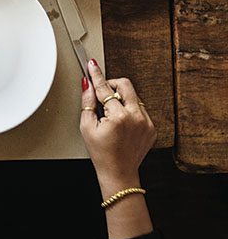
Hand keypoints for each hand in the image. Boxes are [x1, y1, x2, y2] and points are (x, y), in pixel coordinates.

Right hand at [80, 60, 155, 193]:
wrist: (119, 173)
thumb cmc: (101, 153)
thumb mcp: (86, 127)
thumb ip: (87, 102)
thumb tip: (87, 84)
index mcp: (119, 117)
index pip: (104, 88)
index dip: (96, 75)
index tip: (92, 65)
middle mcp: (136, 117)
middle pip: (125, 84)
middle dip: (112, 84)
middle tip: (102, 93)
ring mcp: (147, 122)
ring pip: (133, 95)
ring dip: (120, 98)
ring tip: (111, 113)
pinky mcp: (152, 127)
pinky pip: (139, 108)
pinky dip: (129, 109)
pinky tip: (120, 122)